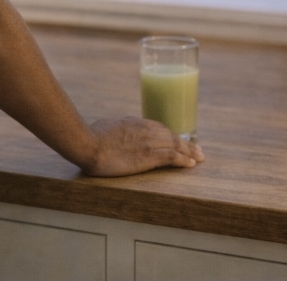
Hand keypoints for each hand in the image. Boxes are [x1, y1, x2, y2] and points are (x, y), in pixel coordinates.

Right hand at [79, 116, 204, 176]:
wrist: (87, 143)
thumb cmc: (89, 136)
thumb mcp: (106, 126)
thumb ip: (116, 128)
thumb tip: (114, 130)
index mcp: (134, 122)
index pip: (158, 128)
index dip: (170, 135)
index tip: (178, 140)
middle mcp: (144, 129)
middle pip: (170, 135)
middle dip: (185, 143)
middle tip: (197, 149)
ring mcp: (147, 142)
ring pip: (175, 144)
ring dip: (189, 151)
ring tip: (200, 157)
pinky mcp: (148, 156)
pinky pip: (171, 156)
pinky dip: (183, 159)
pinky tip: (191, 164)